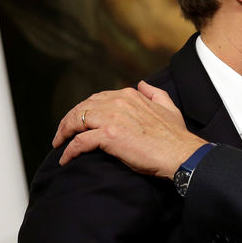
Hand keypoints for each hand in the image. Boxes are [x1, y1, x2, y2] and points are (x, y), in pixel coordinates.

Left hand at [54, 81, 206, 178]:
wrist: (181, 154)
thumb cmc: (176, 136)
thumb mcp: (169, 108)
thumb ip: (154, 93)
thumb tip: (142, 84)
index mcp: (130, 96)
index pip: (97, 99)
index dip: (84, 110)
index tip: (80, 122)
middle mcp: (119, 103)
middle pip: (82, 108)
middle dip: (69, 120)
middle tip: (63, 134)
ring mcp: (113, 119)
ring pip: (76, 120)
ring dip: (64, 132)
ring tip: (60, 143)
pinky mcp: (109, 136)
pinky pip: (80, 141)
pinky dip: (70, 150)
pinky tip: (66, 158)